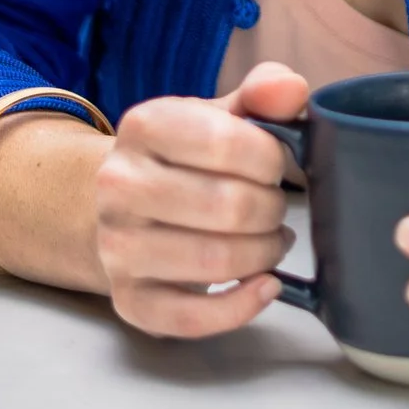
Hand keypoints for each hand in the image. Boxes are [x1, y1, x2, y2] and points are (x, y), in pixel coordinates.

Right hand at [92, 62, 309, 337]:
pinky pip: (191, 318)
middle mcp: (118, 185)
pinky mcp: (128, 298)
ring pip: (215, 262)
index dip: (271, 159)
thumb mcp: (224, 113)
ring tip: (270, 241)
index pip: (228, 142)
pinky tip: (265, 285)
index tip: (275, 165)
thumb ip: (265, 93)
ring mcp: (117, 246)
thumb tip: (292, 89)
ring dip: (263, 254)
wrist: (128, 205)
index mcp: (144, 125)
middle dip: (272, 210)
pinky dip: (241, 306)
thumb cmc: (191, 156)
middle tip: (275, 208)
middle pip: (229, 207)